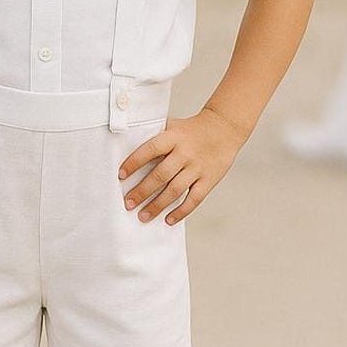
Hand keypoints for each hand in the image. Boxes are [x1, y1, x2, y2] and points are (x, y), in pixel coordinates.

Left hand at [117, 106, 251, 224]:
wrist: (224, 128)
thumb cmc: (191, 129)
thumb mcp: (172, 126)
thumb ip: (154, 137)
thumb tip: (125, 147)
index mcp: (173, 137)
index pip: (150, 149)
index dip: (134, 162)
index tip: (121, 176)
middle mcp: (185, 152)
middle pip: (160, 175)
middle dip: (142, 191)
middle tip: (128, 203)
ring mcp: (198, 167)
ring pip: (175, 190)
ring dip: (157, 205)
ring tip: (143, 216)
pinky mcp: (209, 179)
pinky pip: (194, 199)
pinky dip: (181, 211)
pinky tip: (168, 220)